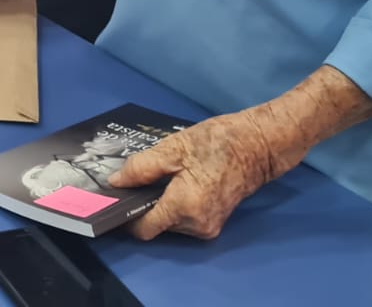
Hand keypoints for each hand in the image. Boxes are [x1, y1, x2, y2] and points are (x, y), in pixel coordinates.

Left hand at [109, 107, 299, 240]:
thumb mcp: (173, 148)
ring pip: (169, 222)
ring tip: (159, 176)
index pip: (143, 229)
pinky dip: (174, 204)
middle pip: (155, 224)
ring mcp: (208, 227)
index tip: (112, 199)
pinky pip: (183, 218)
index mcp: (185, 208)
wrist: (258, 145)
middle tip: (135, 178)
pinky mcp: (214, 222)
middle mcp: (197, 225)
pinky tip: (174, 181)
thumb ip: (141, 168)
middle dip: (143, 204)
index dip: (125, 215)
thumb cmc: (218, 143)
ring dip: (159, 203)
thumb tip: (116, 183)